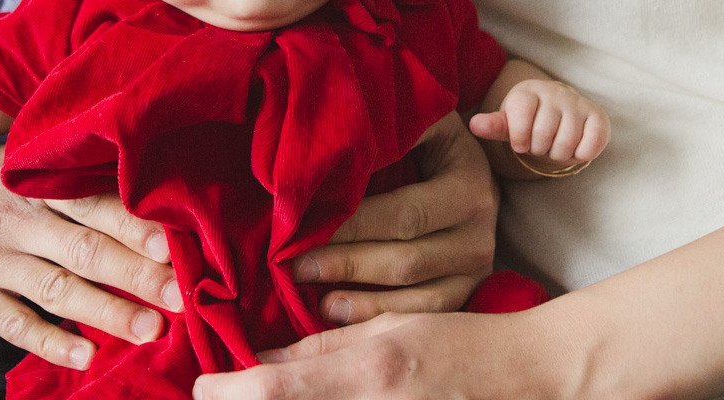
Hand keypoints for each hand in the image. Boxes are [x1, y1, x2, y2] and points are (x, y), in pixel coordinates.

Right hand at [0, 142, 181, 369]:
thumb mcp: (4, 158)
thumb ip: (55, 171)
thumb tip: (122, 169)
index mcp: (32, 183)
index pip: (96, 203)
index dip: (138, 225)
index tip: (183, 244)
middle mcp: (16, 220)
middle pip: (88, 249)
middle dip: (139, 274)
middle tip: (184, 296)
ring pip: (58, 289)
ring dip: (107, 312)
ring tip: (151, 330)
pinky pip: (13, 322)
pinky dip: (50, 341)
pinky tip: (85, 357)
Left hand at [192, 305, 572, 399]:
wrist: (521, 380)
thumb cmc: (456, 345)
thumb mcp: (387, 330)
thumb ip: (324, 348)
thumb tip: (265, 362)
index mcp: (367, 374)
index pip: (276, 392)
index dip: (230, 391)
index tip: (202, 385)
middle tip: (222, 392)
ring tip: (252, 393)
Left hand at [292, 112, 497, 324]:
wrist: (471, 168)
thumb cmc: (430, 142)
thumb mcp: (425, 124)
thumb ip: (395, 129)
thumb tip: (338, 141)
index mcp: (470, 185)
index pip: (405, 213)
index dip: (353, 224)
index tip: (305, 226)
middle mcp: (480, 233)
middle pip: (408, 259)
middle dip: (348, 263)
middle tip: (296, 265)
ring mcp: (477, 267)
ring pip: (420, 297)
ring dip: (364, 302)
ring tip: (318, 300)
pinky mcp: (468, 291)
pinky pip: (427, 315)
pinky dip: (384, 317)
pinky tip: (343, 315)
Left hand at [469, 80, 609, 163]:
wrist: (558, 111)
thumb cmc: (527, 120)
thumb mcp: (509, 123)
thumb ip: (494, 125)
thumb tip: (474, 125)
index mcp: (527, 92)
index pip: (521, 116)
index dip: (520, 138)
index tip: (520, 142)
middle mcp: (553, 92)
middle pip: (543, 133)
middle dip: (539, 148)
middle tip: (540, 143)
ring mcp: (577, 102)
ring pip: (566, 142)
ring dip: (558, 154)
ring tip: (554, 145)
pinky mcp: (597, 115)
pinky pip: (591, 144)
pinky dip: (581, 154)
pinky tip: (575, 147)